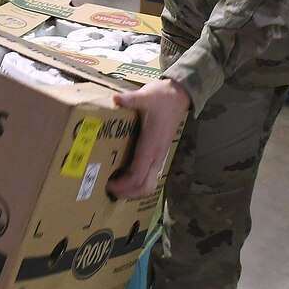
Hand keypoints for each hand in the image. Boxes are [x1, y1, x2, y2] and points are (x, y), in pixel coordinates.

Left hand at [107, 79, 190, 199]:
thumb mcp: (145, 96)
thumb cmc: (162, 97)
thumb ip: (130, 99)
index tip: (108, 184)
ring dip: (134, 189)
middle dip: (128, 193)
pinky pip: (149, 174)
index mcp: (151, 145)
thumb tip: (115, 98)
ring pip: (149, 183)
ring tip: (116, 185)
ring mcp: (159, 155)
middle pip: (145, 187)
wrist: (179, 95)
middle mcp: (156, 154)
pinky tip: (125, 173)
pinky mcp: (159, 152)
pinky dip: (138, 180)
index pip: (137, 175)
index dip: (123, 185)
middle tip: (110, 189)